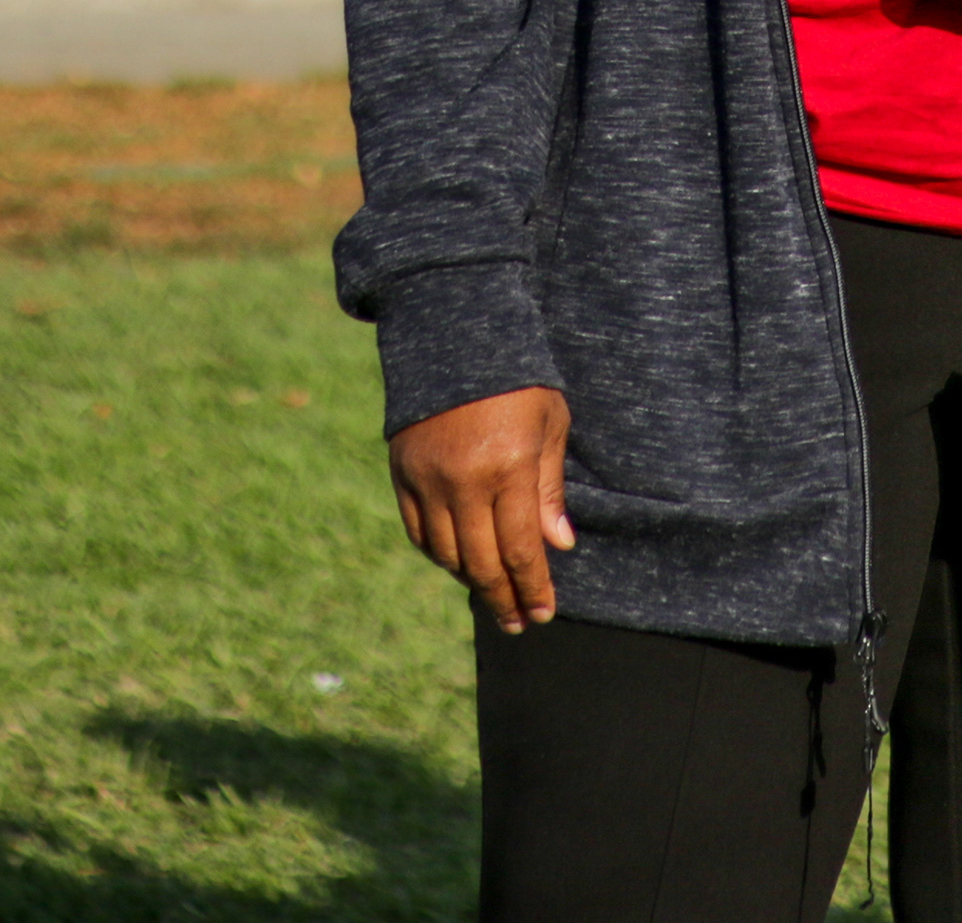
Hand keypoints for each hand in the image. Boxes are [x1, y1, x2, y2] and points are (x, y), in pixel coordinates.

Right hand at [388, 385, 573, 633]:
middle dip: (503, 598)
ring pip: (446, 553)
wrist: (456, 339)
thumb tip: (558, 546)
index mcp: (509, 468)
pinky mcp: (403, 475)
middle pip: (481, 562)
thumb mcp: (550, 424)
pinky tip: (459, 564)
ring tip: (494, 595)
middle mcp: (463, 482)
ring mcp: (427, 480)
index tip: (543, 613)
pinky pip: (419, 532)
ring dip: (471, 580)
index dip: (533, 587)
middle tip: (519, 622)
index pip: (521, 549)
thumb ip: (549, 490)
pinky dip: (439, 554)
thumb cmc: (519, 381)